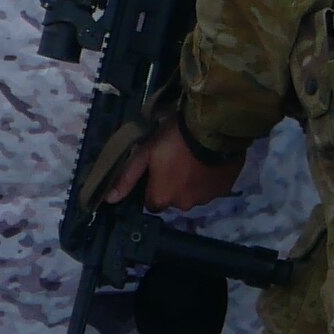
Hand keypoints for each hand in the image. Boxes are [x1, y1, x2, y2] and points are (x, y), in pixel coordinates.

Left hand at [102, 121, 243, 212]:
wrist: (212, 128)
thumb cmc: (172, 140)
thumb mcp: (144, 154)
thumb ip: (126, 178)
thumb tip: (109, 199)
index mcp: (162, 198)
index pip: (151, 202)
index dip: (152, 186)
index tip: (156, 170)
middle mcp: (184, 205)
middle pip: (173, 199)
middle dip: (172, 185)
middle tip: (175, 161)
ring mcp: (206, 199)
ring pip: (193, 194)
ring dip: (191, 183)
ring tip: (193, 160)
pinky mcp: (224, 190)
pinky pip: (212, 188)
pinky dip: (208, 179)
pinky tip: (207, 162)